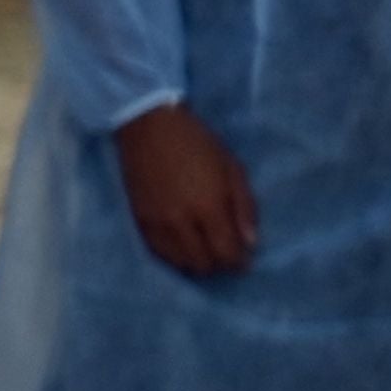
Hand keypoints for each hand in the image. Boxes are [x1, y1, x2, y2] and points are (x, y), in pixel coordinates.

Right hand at [113, 105, 257, 276]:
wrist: (148, 126)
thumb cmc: (198, 142)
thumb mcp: (232, 168)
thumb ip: (245, 207)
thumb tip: (251, 244)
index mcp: (209, 207)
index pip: (227, 253)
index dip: (239, 262)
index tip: (245, 260)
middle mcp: (181, 222)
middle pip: (203, 264)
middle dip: (219, 264)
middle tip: (226, 254)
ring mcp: (157, 223)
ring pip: (179, 263)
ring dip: (196, 263)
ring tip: (205, 252)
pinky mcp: (139, 220)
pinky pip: (159, 253)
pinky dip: (175, 256)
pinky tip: (183, 247)